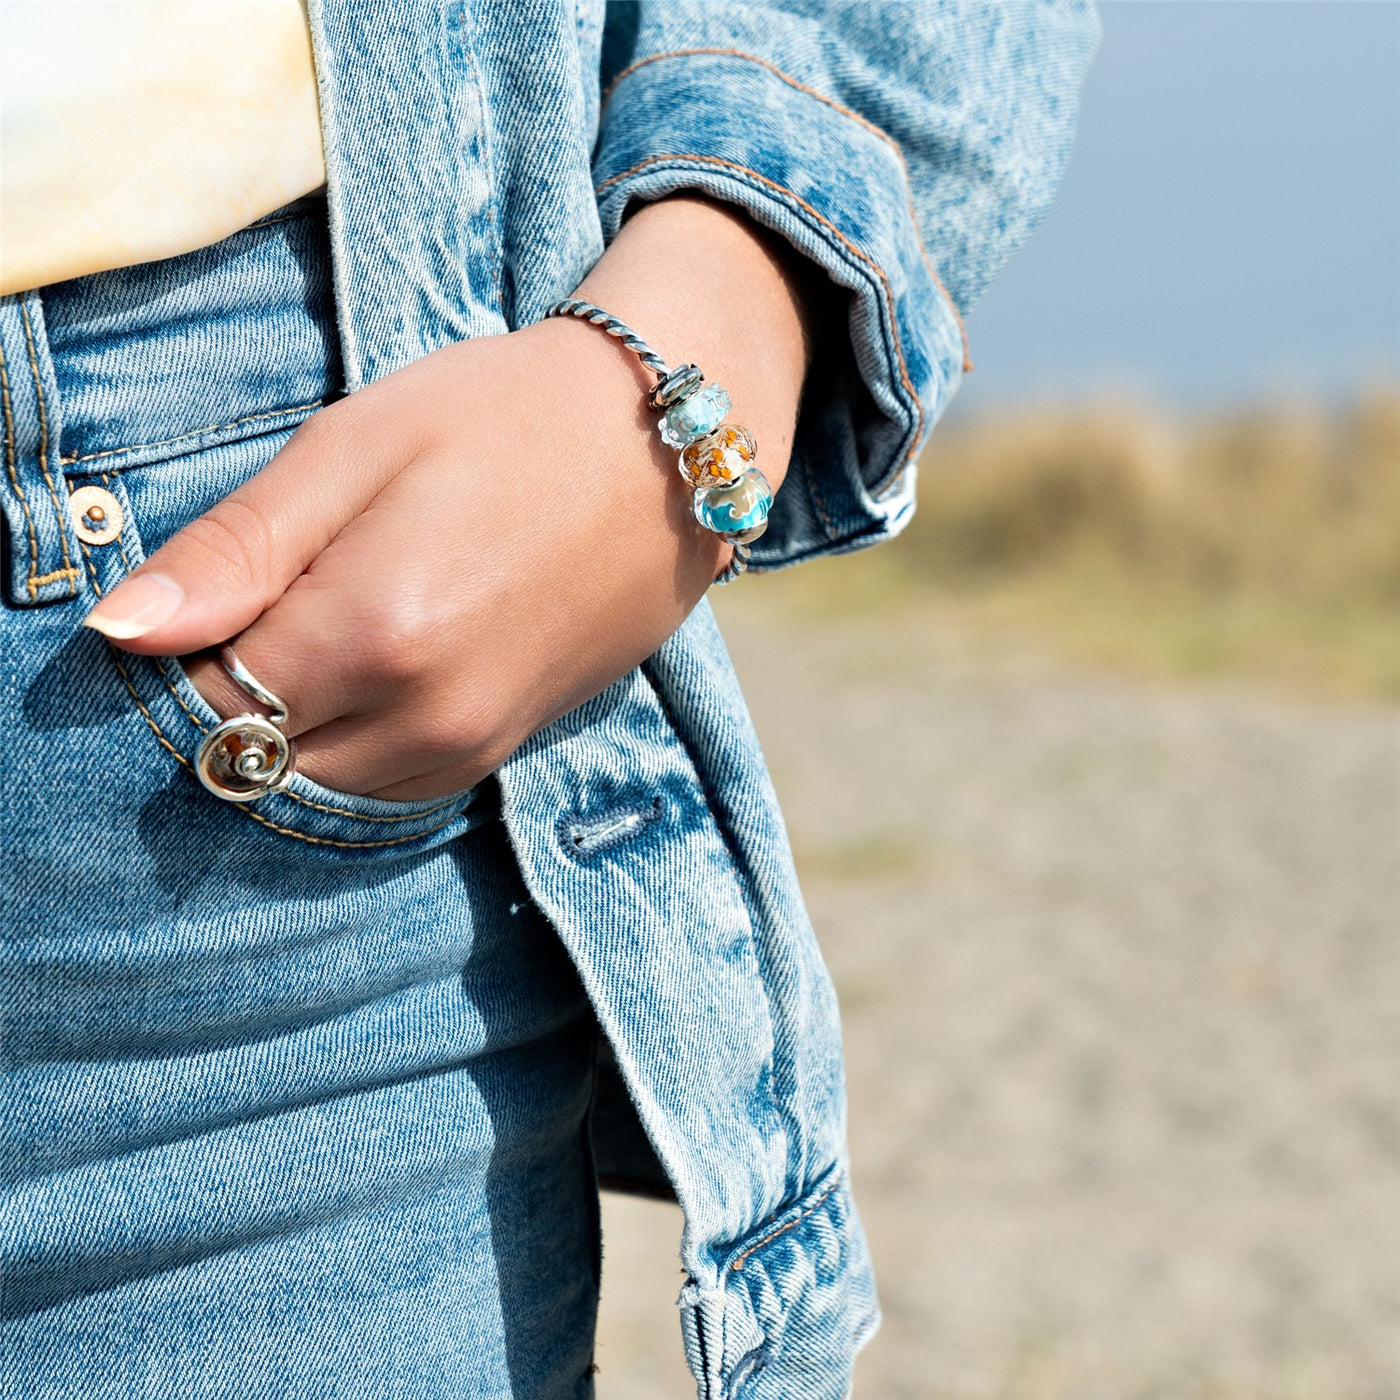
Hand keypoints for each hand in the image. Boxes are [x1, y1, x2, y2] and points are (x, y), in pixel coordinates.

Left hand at [82, 196, 814, 798]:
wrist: (664, 452)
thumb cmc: (505, 419)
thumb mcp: (356, 446)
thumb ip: (237, 548)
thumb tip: (122, 633)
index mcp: (372, 633)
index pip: (204, 701)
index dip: (180, 657)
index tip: (211, 596)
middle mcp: (423, 718)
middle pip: (257, 758)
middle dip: (232, 698)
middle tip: (272, 601)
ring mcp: (473, 746)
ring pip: (319, 784)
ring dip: (296, 725)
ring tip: (338, 618)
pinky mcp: (504, 750)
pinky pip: (390, 784)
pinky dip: (356, 741)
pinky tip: (386, 657)